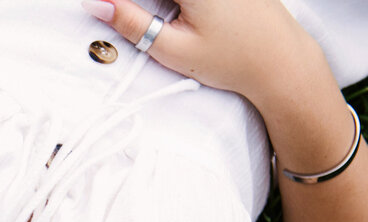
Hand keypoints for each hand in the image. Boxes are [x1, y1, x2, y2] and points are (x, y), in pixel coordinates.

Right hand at [83, 0, 321, 104]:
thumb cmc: (232, 60)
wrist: (280, 60)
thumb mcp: (173, 49)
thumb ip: (131, 23)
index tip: (96, 5)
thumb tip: (96, 4)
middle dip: (135, 1)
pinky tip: (165, 10)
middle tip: (111, 10)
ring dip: (153, 2)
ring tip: (142, 15)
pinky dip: (171, 1)